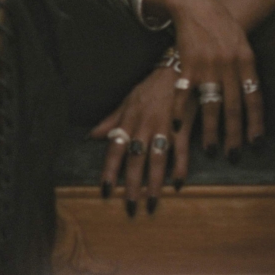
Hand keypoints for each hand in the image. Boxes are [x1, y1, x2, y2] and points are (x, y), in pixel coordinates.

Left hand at [91, 66, 186, 216]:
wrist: (178, 68)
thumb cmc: (151, 87)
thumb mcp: (128, 101)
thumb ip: (111, 121)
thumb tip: (91, 136)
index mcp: (128, 121)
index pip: (114, 149)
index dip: (109, 171)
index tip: (105, 190)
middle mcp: (143, 126)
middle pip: (135, 159)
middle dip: (131, 184)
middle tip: (129, 206)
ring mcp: (163, 126)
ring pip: (156, 159)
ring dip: (154, 182)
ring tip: (151, 202)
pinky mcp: (183, 126)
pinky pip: (181, 150)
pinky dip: (180, 167)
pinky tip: (178, 184)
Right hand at [152, 0, 263, 153]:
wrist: (197, 5)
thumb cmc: (221, 26)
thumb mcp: (242, 44)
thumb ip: (246, 69)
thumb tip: (251, 96)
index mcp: (247, 62)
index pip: (254, 98)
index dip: (255, 123)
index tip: (255, 143)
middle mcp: (229, 66)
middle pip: (233, 107)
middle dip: (234, 134)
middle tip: (234, 155)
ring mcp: (208, 67)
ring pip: (211, 106)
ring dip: (211, 130)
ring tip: (212, 148)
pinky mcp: (187, 65)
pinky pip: (185, 95)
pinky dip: (181, 113)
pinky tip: (179, 128)